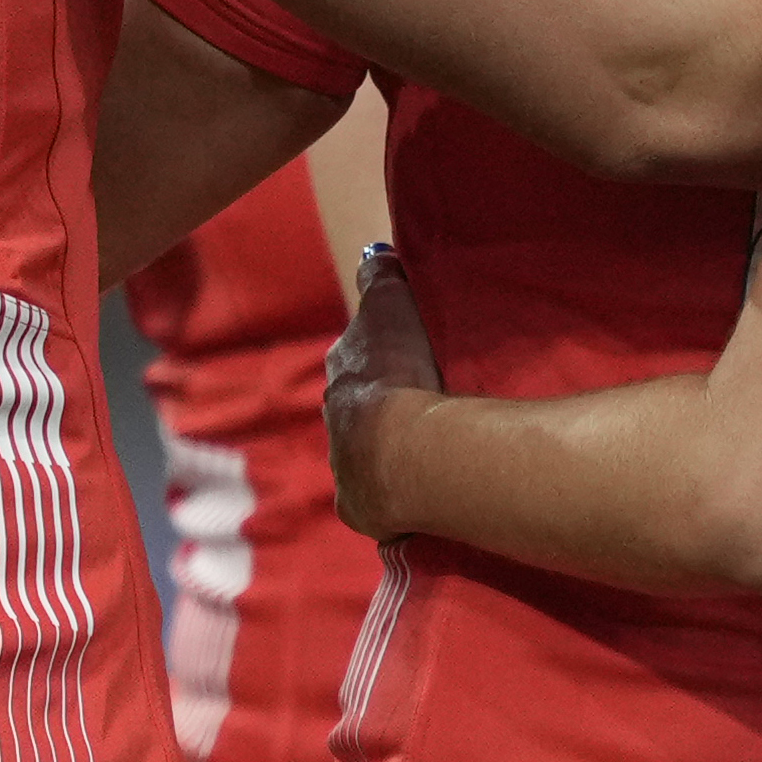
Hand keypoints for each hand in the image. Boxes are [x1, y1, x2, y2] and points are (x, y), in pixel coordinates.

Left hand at [321, 246, 442, 537]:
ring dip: (390, 452)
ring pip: (366, 455)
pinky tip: (423, 492)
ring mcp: (343, 468)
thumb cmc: (398, 371)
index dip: (382, 360)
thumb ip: (381, 277)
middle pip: (358, 410)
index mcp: (343, 373)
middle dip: (382, 409)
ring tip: (429, 453)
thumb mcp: (391, 304)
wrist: (400, 449)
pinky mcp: (357, 506)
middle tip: (422, 409)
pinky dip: (397, 493)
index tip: (407, 361)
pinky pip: (379, 497)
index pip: (358, 361)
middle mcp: (333, 421)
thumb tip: (373, 255)